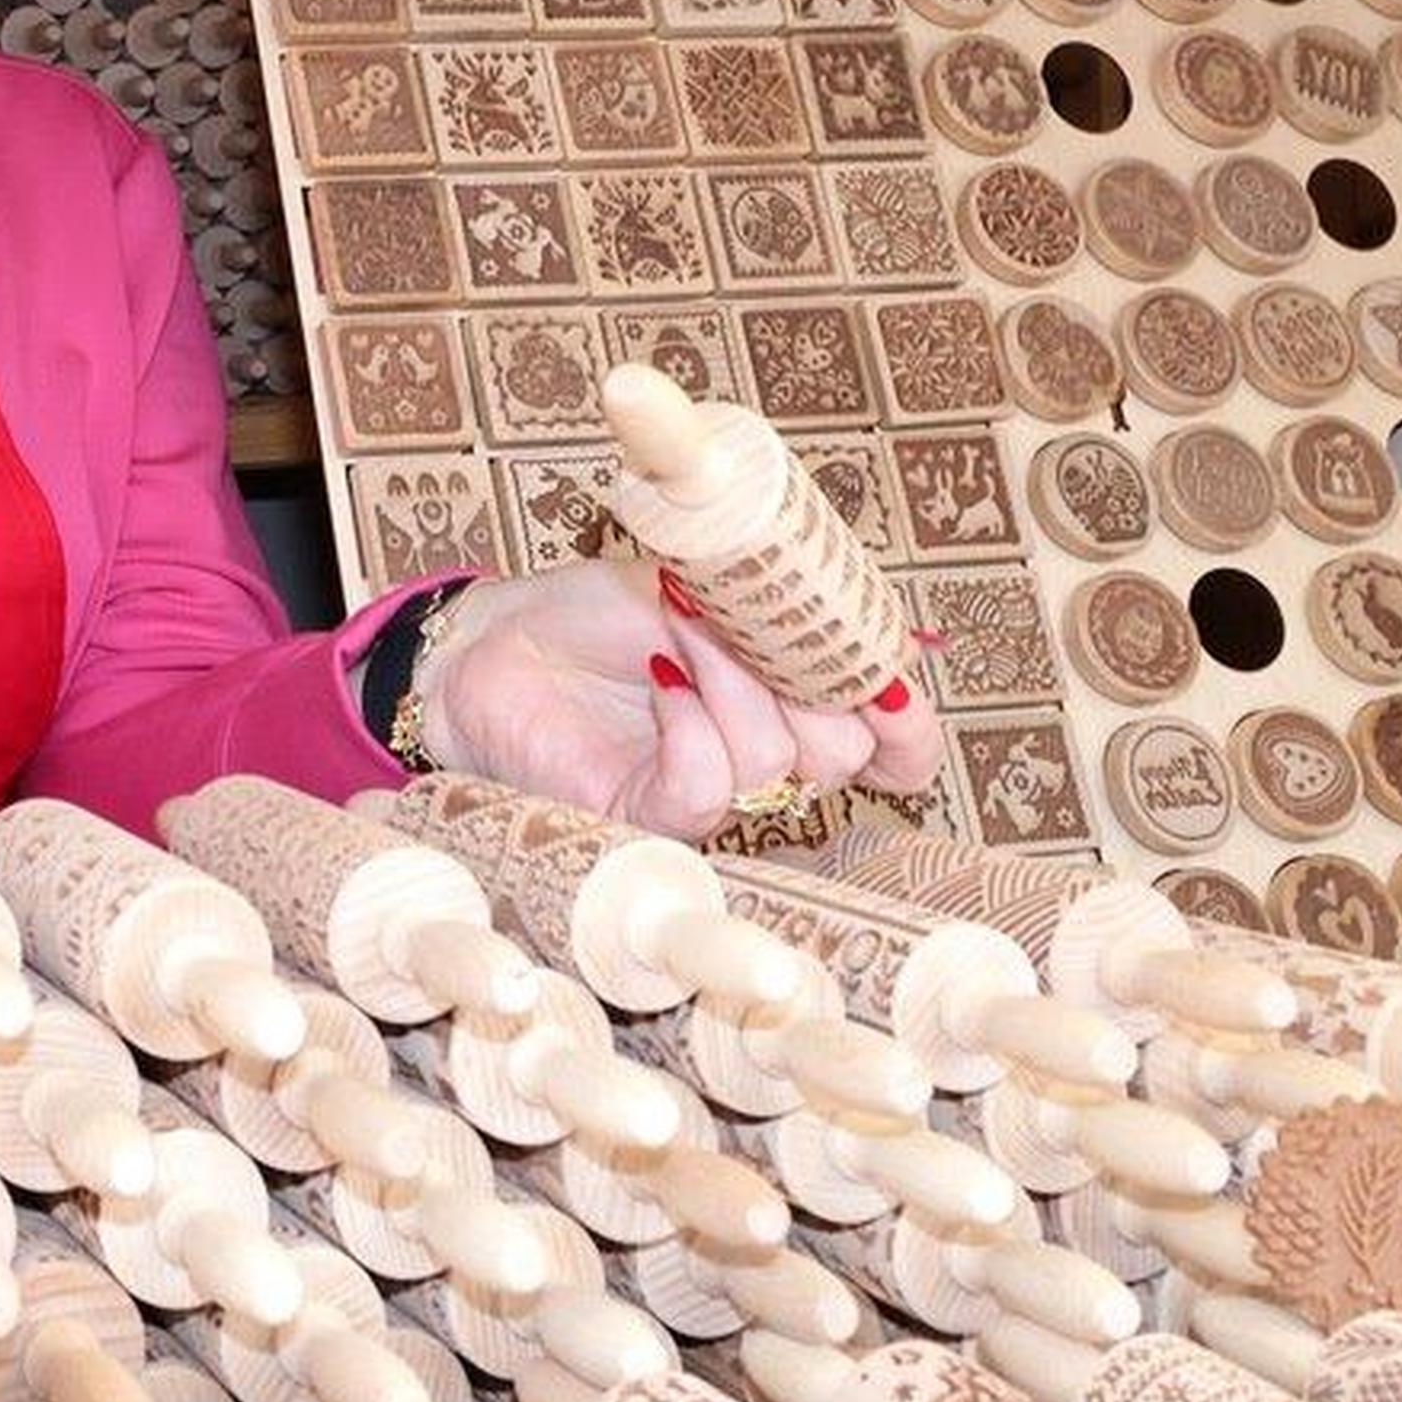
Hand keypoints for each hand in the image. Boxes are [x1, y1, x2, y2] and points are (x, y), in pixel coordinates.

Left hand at [413, 557, 944, 840]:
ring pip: (771, 760)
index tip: (892, 683)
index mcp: (790, 704)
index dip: (907, 726)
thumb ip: (792, 615)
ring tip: (676, 630)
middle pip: (838, 750)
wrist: (493, 640)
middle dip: (807, 676)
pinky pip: (703, 788)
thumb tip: (902, 640)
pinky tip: (657, 683)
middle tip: (745, 621)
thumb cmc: (593, 613)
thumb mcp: (706, 588)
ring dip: (729, 679)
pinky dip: (688, 726)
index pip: (887, 746)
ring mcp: (704, 791)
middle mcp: (759, 758)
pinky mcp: (644, 813)